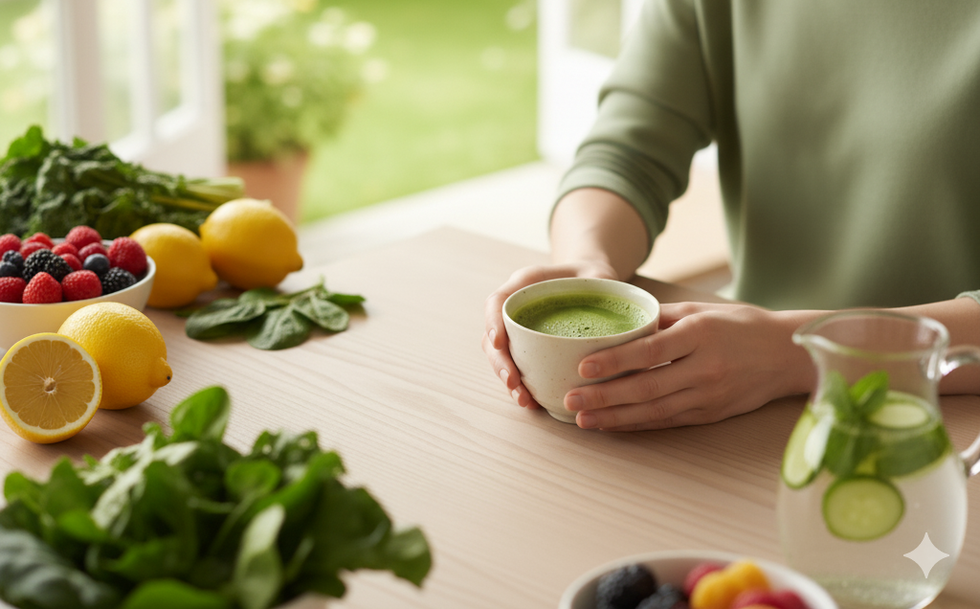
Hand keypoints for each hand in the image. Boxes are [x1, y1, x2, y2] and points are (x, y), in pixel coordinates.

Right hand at [483, 262, 617, 408]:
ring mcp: (520, 333)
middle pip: (494, 337)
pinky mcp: (529, 351)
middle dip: (500, 362)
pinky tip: (532, 402)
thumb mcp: (598, 274)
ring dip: (509, 380)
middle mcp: (516, 310)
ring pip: (501, 358)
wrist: (590, 285)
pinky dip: (522, 387)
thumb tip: (608, 300)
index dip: (493, 323)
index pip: (497, 302)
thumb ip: (602, 281)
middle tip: (514, 382)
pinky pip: (518, 369)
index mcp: (525, 286)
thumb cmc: (592, 278)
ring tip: (524, 399)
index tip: (500, 342)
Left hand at [564, 302, 818, 429]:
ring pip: (654, 410)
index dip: (614, 361)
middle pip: (646, 386)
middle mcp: (705, 368)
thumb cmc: (742, 326)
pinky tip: (613, 425)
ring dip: (615, 417)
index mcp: (700, 334)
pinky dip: (638, 424)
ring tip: (583, 419)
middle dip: (604, 396)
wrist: (788, 355)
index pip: (649, 350)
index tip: (583, 366)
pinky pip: (668, 421)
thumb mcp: (702, 310)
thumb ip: (660, 317)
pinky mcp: (711, 414)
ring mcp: (709, 395)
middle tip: (571, 399)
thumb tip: (617, 321)